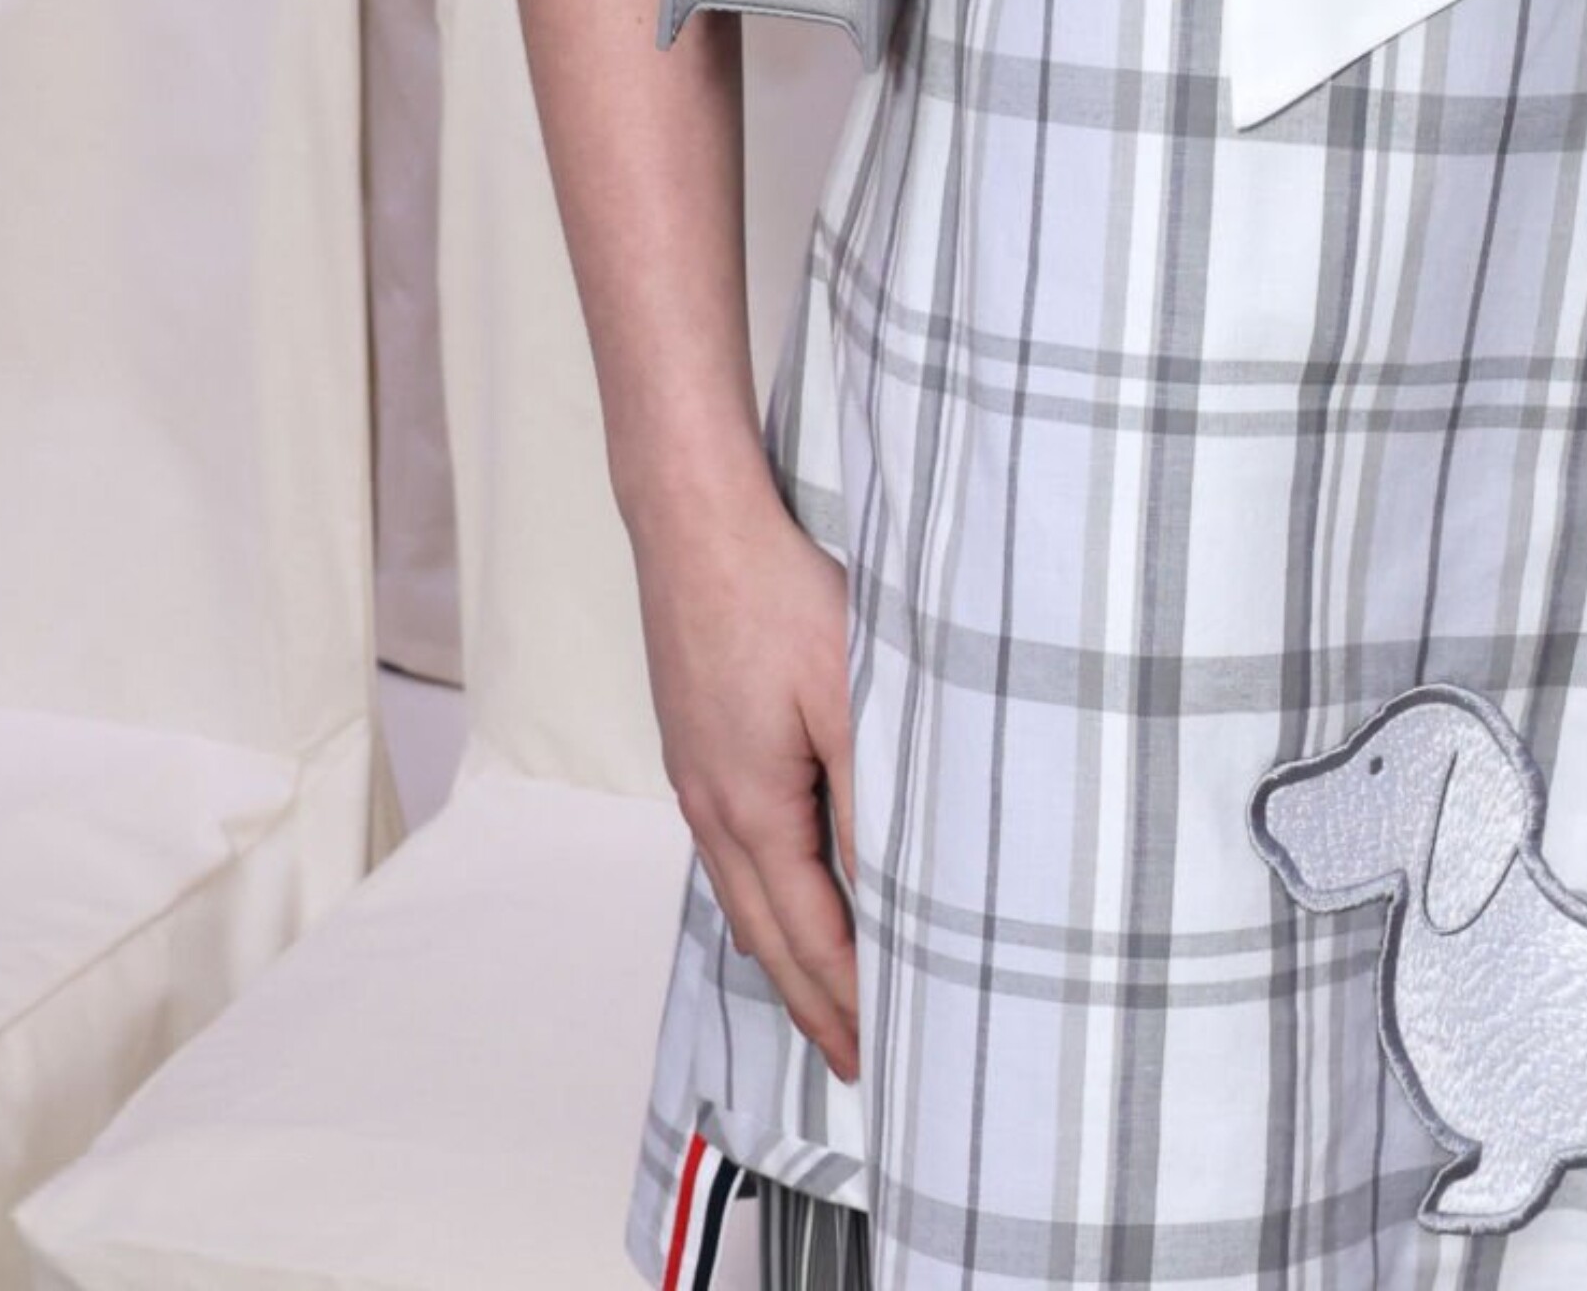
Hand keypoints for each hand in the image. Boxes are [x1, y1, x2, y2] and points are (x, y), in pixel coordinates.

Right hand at [629, 470, 859, 1079]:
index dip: (849, 1001)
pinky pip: (733, 854)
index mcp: (751, 811)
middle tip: (857, 1063)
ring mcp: (696, 781)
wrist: (692, 522)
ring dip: (788, 955)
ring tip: (824, 999)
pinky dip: (764, 900)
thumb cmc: (775, 596)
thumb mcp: (848, 696)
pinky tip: (781, 898)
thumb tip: (895, 892)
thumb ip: (869, 800)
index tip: (881, 1058)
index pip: (810, 938)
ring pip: (744, 898)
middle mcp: (713, 810)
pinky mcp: (696, 748)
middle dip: (815, 1004)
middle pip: (768, 936)